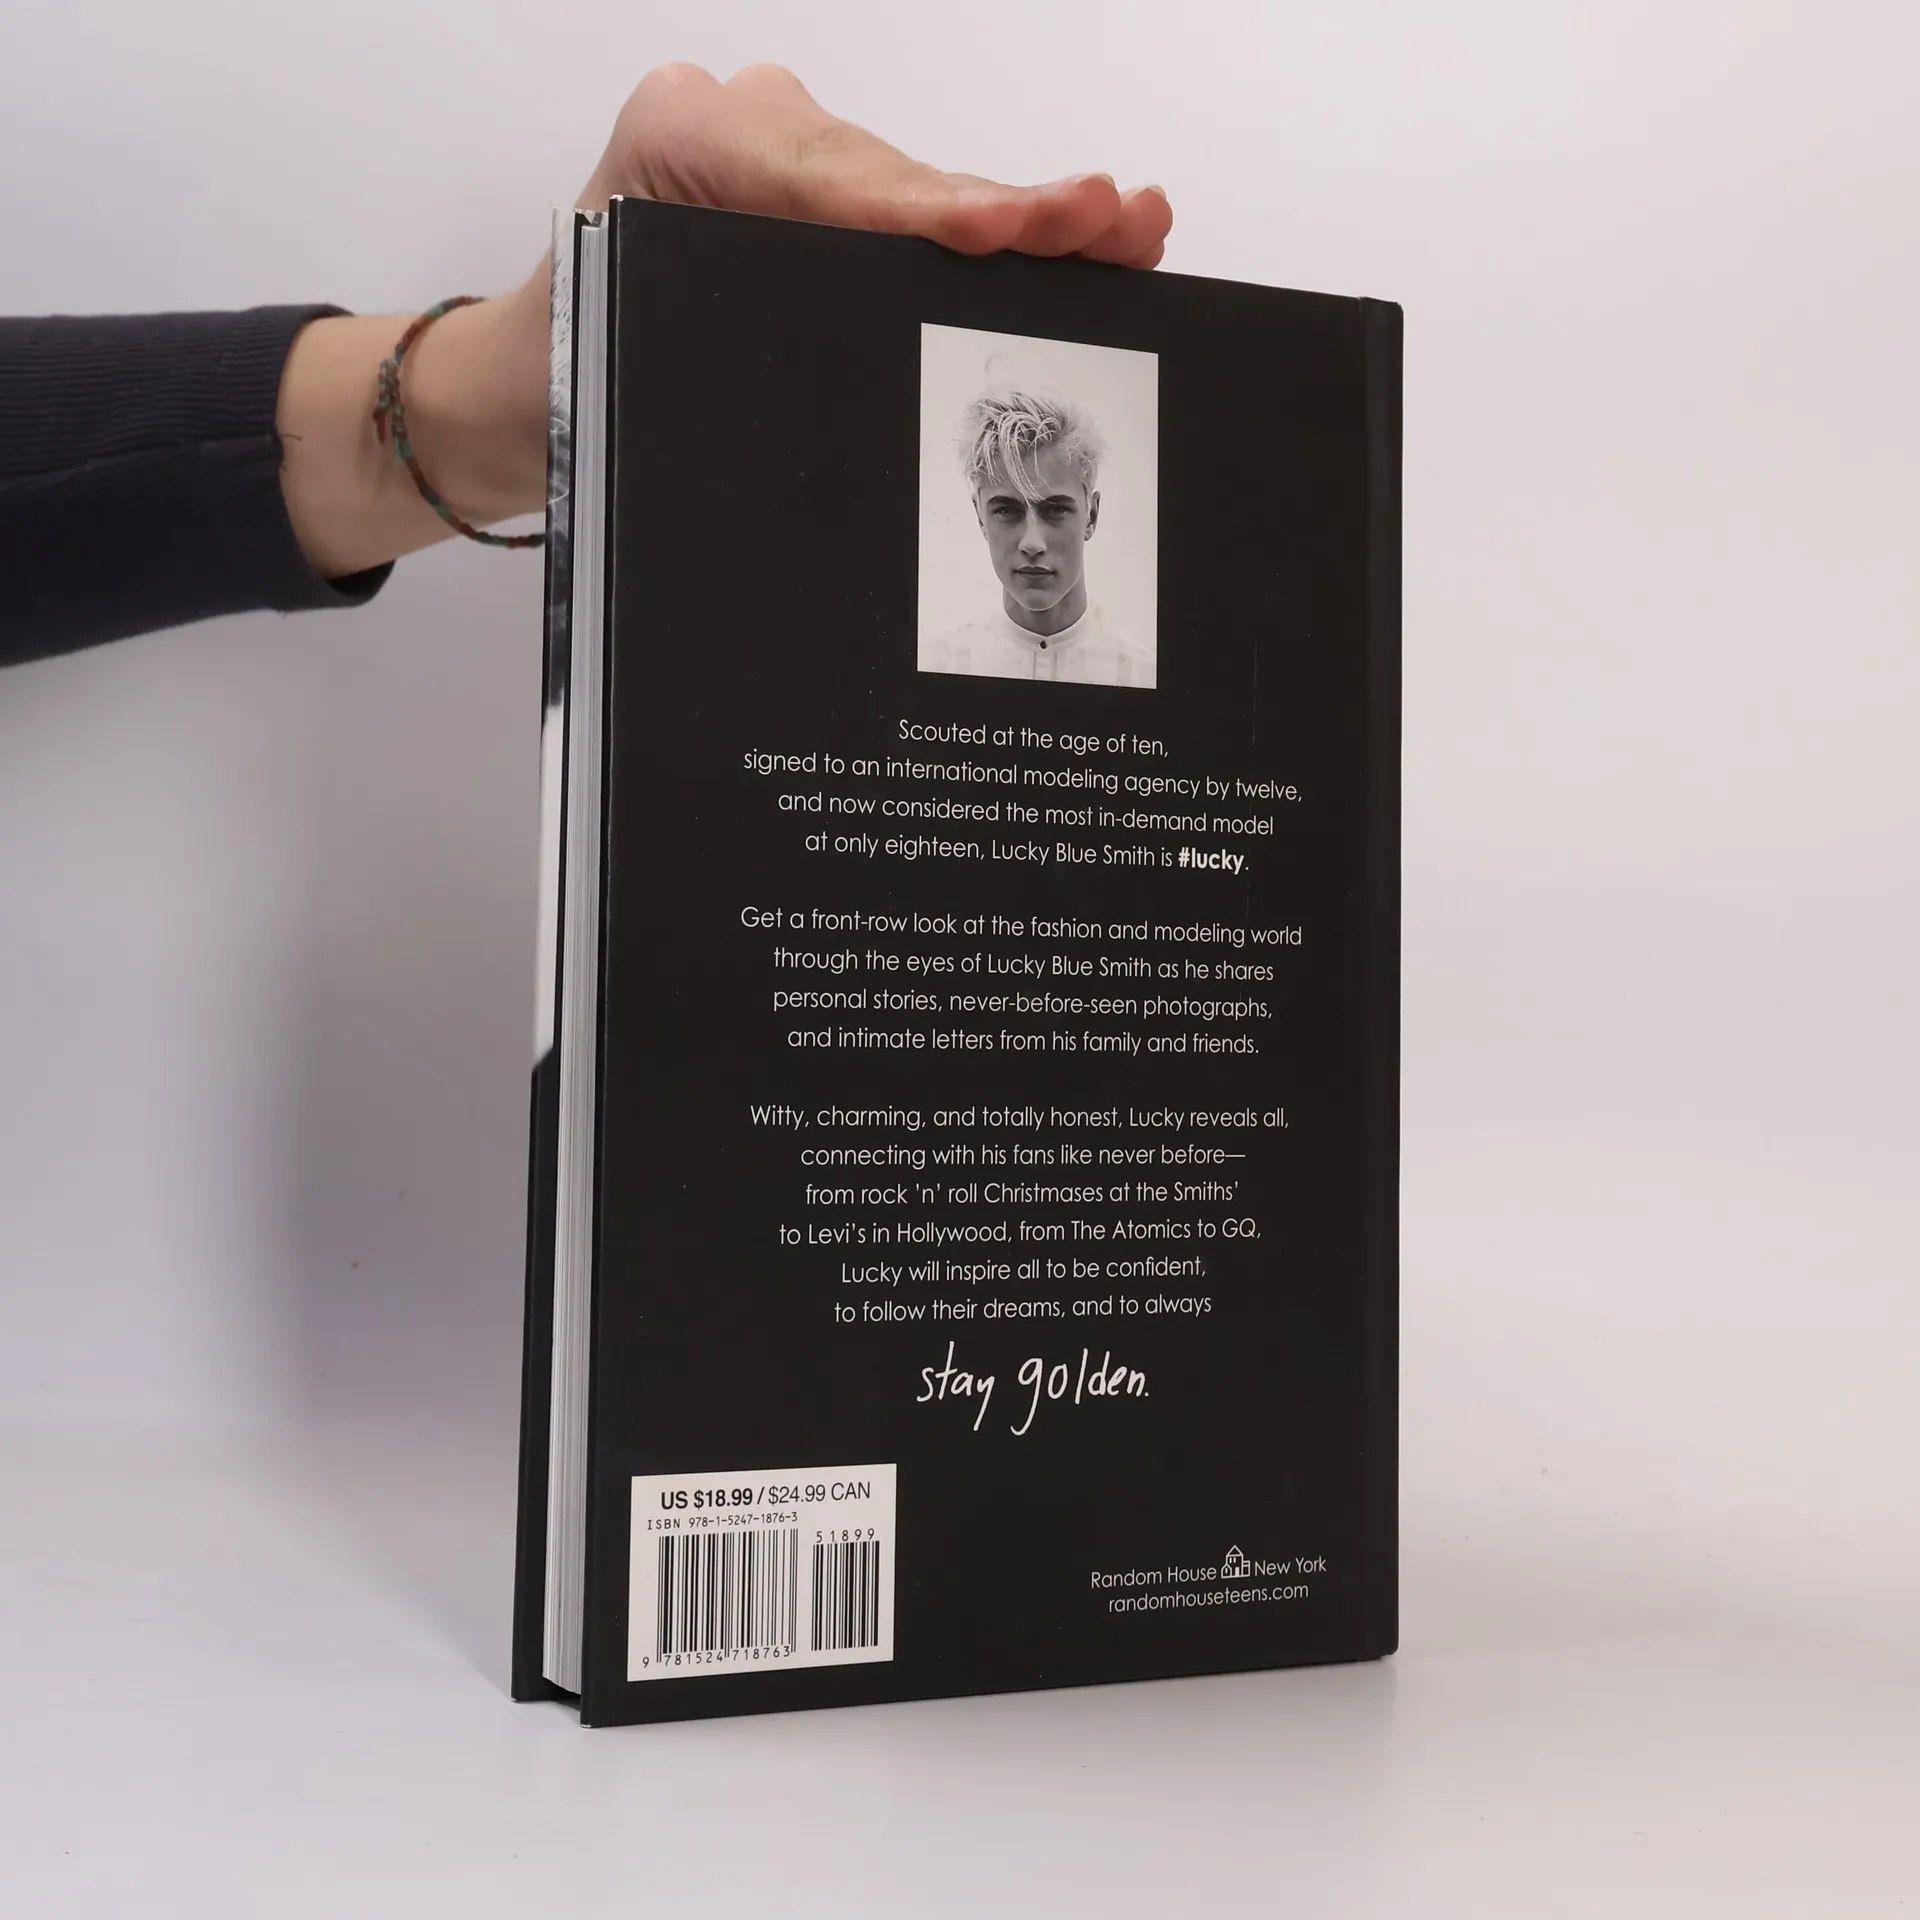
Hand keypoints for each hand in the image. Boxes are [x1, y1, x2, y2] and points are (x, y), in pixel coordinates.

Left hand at [279, 65, 1172, 579]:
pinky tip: (1080, 234)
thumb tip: (870, 381)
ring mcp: (787, 150)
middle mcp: (740, 124)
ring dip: (1022, 222)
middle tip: (1111, 217)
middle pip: (894, 179)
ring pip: (919, 193)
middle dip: (1006, 211)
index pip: (822, 183)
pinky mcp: (819, 193)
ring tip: (1125, 225)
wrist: (523, 387)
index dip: (920, 210)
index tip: (996, 230)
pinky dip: (990, 240)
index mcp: (677, 144)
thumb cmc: (564, 379)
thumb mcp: (627, 365)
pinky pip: (914, 214)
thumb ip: (737, 348)